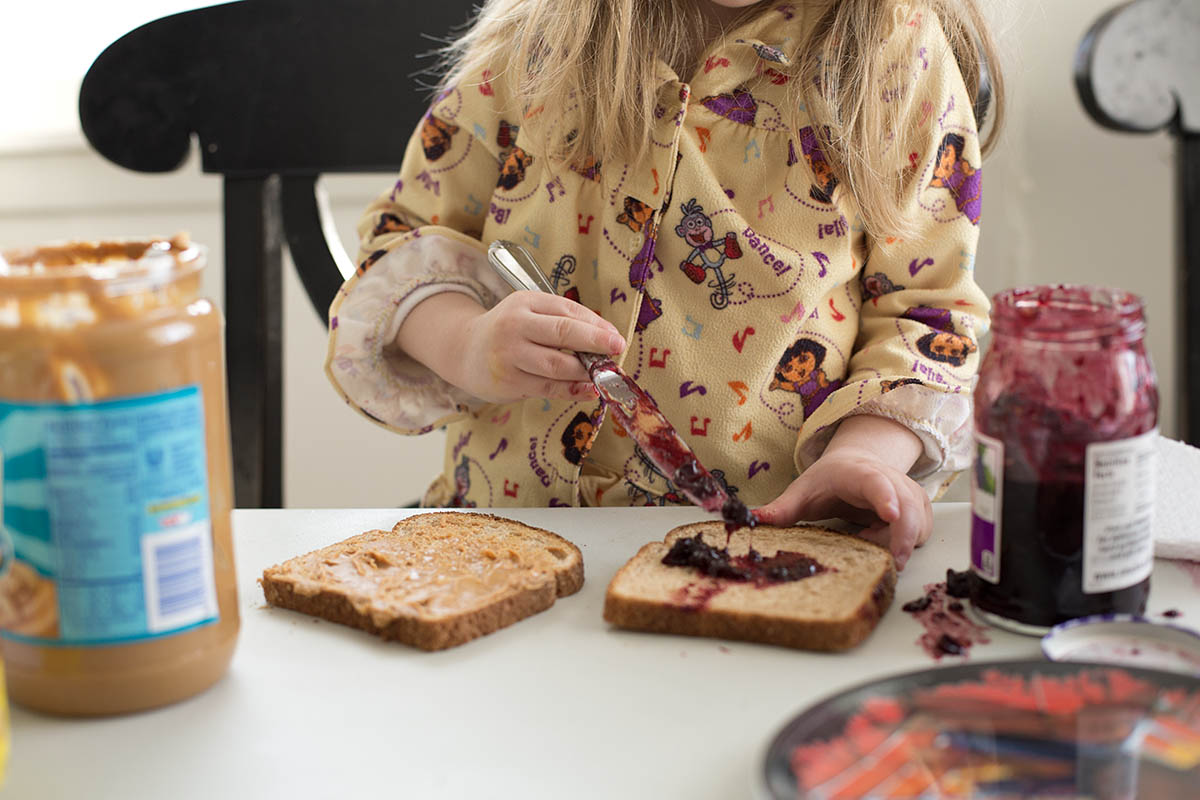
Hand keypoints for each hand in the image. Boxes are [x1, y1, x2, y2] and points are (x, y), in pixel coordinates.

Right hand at [400, 291, 625, 403]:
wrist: (465, 351)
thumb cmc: (509, 331)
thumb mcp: (530, 314)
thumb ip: (563, 320)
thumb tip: (606, 336)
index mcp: (525, 302)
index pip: (567, 310)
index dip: (596, 325)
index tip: (616, 337)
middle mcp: (515, 326)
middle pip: (563, 333)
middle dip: (596, 342)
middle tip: (617, 349)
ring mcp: (510, 355)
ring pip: (557, 365)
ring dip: (586, 371)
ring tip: (604, 374)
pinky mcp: (509, 381)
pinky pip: (548, 388)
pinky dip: (572, 390)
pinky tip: (588, 390)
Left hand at [755, 416, 930, 568]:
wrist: (857, 462)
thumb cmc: (828, 479)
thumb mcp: (802, 491)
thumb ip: (780, 509)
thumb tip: (752, 520)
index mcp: (858, 473)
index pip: (876, 483)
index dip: (885, 498)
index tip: (889, 514)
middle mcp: (890, 480)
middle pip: (907, 508)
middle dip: (902, 536)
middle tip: (890, 563)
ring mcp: (908, 493)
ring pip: (919, 522)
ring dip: (902, 543)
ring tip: (874, 549)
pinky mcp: (919, 507)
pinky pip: (923, 531)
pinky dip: (909, 544)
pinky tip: (885, 545)